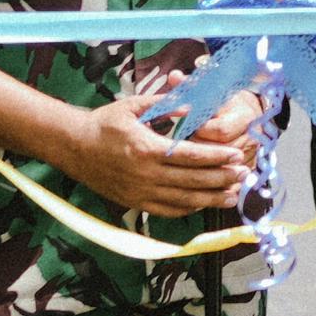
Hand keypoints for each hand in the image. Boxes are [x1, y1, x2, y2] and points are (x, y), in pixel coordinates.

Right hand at [47, 75, 251, 214]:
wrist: (72, 146)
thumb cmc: (104, 123)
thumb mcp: (133, 106)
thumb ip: (165, 105)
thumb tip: (194, 105)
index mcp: (147, 148)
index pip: (191, 156)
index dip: (217, 157)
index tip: (237, 155)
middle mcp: (145, 174)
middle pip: (193, 181)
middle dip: (222, 178)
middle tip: (243, 175)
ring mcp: (140, 192)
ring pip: (183, 201)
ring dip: (211, 199)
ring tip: (233, 196)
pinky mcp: (134, 203)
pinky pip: (167, 211)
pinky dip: (188, 209)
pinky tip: (204, 204)